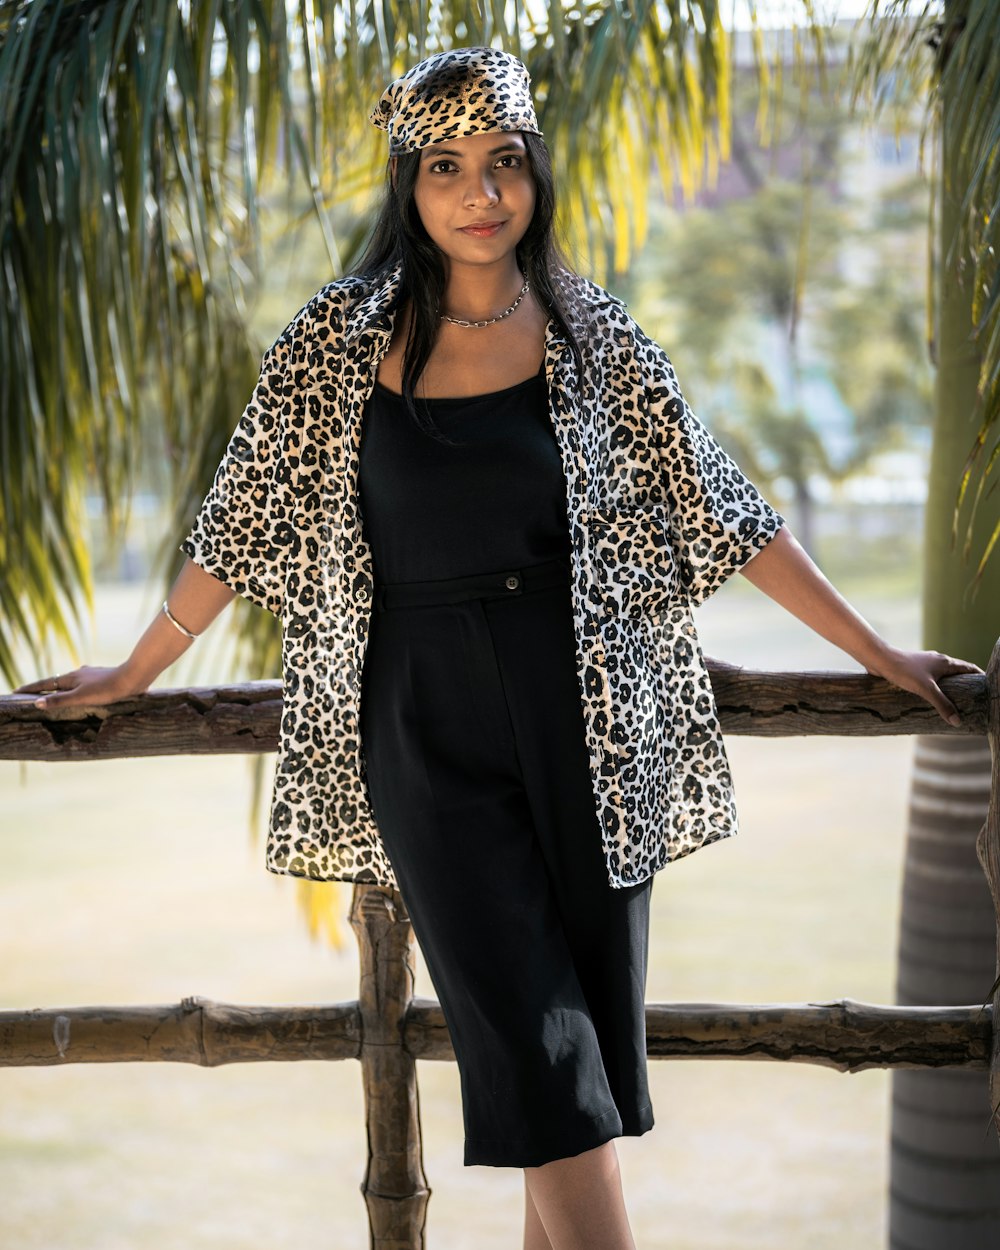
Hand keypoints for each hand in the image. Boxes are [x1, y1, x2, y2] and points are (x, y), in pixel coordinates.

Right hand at [13, 665, 146, 711]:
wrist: (133, 677)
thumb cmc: (107, 688)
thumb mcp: (81, 698)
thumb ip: (60, 701)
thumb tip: (37, 703)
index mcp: (71, 678)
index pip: (45, 684)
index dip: (31, 689)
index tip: (15, 692)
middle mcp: (79, 674)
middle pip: (57, 683)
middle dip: (44, 689)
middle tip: (30, 695)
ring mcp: (91, 675)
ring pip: (71, 683)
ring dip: (61, 689)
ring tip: (54, 695)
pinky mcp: (103, 679)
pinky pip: (84, 685)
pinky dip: (76, 690)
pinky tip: (83, 693)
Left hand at [866, 646, 983, 726]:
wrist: (879, 659)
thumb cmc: (903, 671)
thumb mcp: (926, 689)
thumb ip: (942, 704)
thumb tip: (957, 721)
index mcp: (945, 662)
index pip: (969, 668)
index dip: (979, 677)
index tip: (986, 688)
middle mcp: (937, 660)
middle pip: (957, 672)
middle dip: (965, 684)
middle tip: (971, 699)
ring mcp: (924, 664)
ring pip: (942, 675)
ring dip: (948, 686)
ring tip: (953, 701)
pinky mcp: (913, 668)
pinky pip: (929, 678)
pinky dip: (934, 687)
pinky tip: (929, 697)